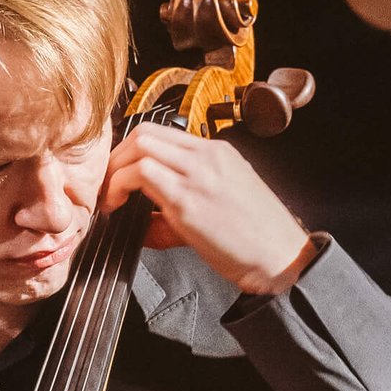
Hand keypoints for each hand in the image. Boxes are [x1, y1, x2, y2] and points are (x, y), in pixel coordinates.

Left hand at [104, 124, 316, 295]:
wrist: (281, 258)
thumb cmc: (256, 238)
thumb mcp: (222, 205)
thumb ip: (183, 204)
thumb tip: (143, 219)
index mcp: (217, 153)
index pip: (162, 133)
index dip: (132, 151)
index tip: (121, 174)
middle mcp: (207, 156)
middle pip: (146, 133)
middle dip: (117, 156)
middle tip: (109, 184)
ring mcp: (198, 175)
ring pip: (140, 146)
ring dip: (115, 170)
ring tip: (111, 197)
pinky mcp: (188, 201)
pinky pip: (141, 174)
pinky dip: (120, 186)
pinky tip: (118, 207)